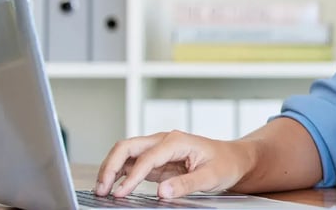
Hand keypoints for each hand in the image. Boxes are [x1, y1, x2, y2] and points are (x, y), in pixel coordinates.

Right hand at [95, 130, 254, 198]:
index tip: (120, 193)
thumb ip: (187, 184)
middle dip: (110, 166)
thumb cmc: (225, 164)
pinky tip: (113, 186)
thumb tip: (163, 191)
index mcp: (176, 141)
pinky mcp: (156, 160)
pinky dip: (119, 173)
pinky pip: (132, 163)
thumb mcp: (211, 177)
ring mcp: (158, 149)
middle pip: (127, 147)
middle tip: (101, 189)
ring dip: (110, 169)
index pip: (147, 158)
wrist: (233, 159)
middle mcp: (164, 141)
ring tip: (102, 190)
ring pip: (125, 153)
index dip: (132, 177)